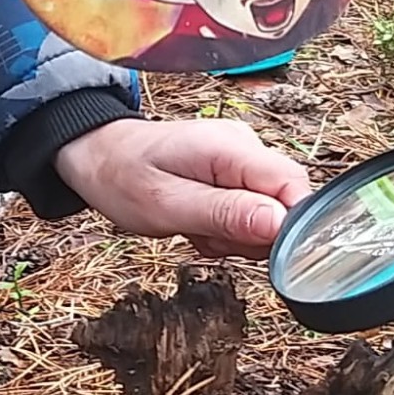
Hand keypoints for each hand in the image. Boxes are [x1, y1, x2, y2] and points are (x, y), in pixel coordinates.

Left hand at [54, 117, 310, 257]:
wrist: (99, 156)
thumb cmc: (122, 177)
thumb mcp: (167, 205)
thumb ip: (225, 214)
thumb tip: (280, 224)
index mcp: (231, 148)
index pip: (294, 185)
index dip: (288, 226)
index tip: (249, 246)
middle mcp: (245, 147)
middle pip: (285, 204)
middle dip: (253, 236)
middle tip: (206, 236)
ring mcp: (242, 159)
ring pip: (269, 215)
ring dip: (236, 236)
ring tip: (195, 228)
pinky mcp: (236, 173)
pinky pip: (251, 212)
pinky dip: (227, 228)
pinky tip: (198, 223)